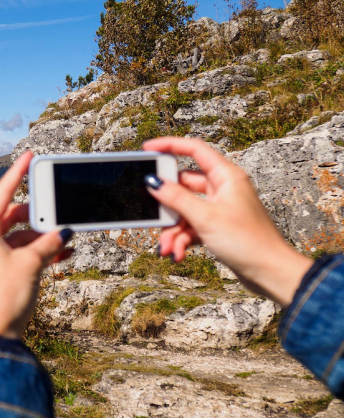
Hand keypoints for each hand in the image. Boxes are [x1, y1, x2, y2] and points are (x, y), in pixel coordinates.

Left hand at [0, 151, 73, 340]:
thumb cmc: (2, 297)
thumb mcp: (31, 264)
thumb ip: (48, 243)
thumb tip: (63, 232)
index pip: (2, 192)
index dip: (18, 173)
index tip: (29, 155)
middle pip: (14, 214)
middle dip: (39, 213)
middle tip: (59, 208)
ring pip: (21, 234)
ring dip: (43, 236)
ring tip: (66, 237)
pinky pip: (22, 251)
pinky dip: (39, 251)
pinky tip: (62, 253)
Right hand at [143, 137, 312, 306]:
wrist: (269, 272)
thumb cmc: (249, 241)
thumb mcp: (206, 218)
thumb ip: (177, 199)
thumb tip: (154, 183)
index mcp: (226, 176)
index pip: (194, 150)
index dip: (170, 146)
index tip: (148, 149)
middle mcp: (222, 188)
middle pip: (183, 186)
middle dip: (167, 206)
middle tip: (153, 214)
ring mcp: (218, 208)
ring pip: (184, 211)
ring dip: (173, 230)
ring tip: (168, 247)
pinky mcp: (216, 226)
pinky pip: (190, 227)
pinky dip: (182, 239)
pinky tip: (178, 252)